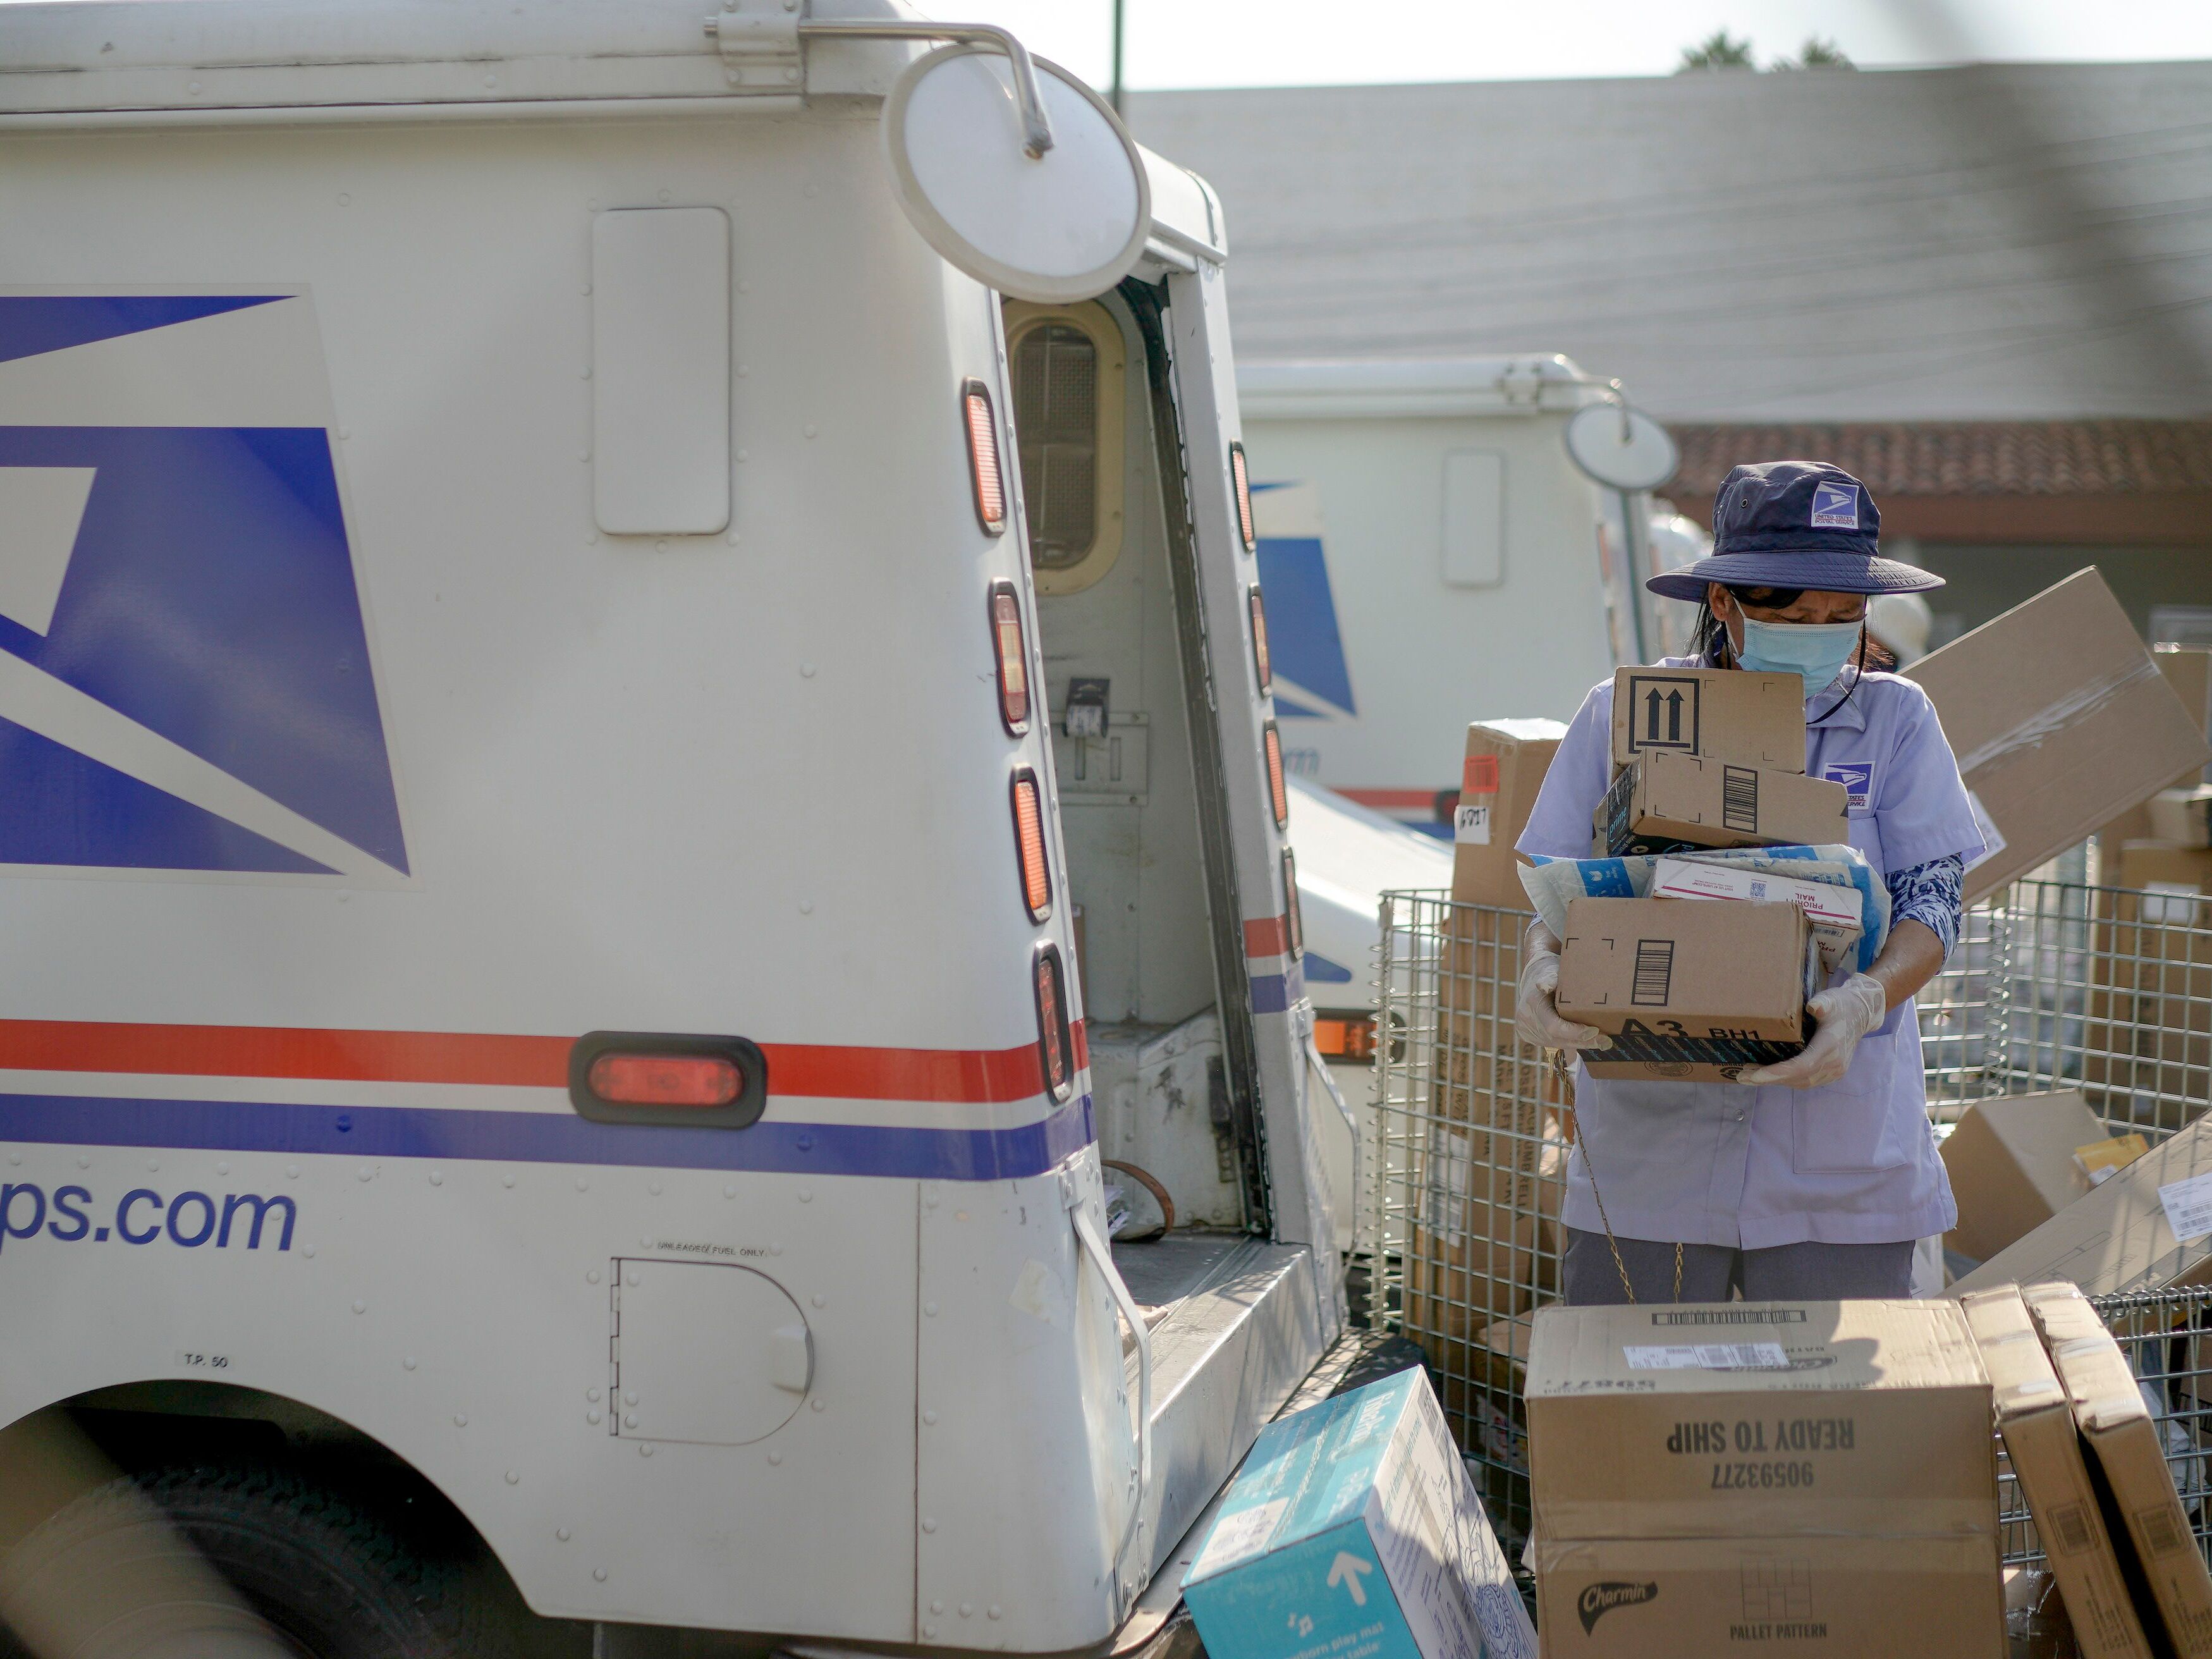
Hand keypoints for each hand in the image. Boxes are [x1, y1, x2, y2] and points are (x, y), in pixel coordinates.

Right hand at [1515, 923, 1610, 1051]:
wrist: (1533, 977)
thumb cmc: (1548, 971)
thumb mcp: (1551, 970)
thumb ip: (1550, 978)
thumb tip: (1545, 986)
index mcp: (1532, 1004)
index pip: (1554, 1027)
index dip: (1575, 1032)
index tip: (1595, 1031)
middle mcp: (1526, 1021)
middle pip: (1559, 1039)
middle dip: (1584, 1041)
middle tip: (1607, 1041)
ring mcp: (1527, 1031)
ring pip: (1558, 1044)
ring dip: (1581, 1044)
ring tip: (1602, 1042)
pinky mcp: (1532, 1037)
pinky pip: (1555, 1043)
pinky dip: (1572, 1042)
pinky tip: (1588, 1040)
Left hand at [1737, 972, 1885, 1088]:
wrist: (1861, 1015)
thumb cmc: (1842, 1004)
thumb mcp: (1832, 998)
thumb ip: (1822, 1003)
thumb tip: (1813, 1007)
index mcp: (1832, 1045)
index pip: (1802, 1066)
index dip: (1778, 1073)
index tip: (1755, 1076)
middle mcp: (1834, 1064)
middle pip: (1797, 1078)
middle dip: (1769, 1078)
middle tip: (1741, 1076)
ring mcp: (1834, 1071)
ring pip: (1801, 1082)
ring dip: (1776, 1081)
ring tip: (1750, 1075)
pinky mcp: (1832, 1073)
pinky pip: (1806, 1081)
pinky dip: (1787, 1079)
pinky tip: (1770, 1074)